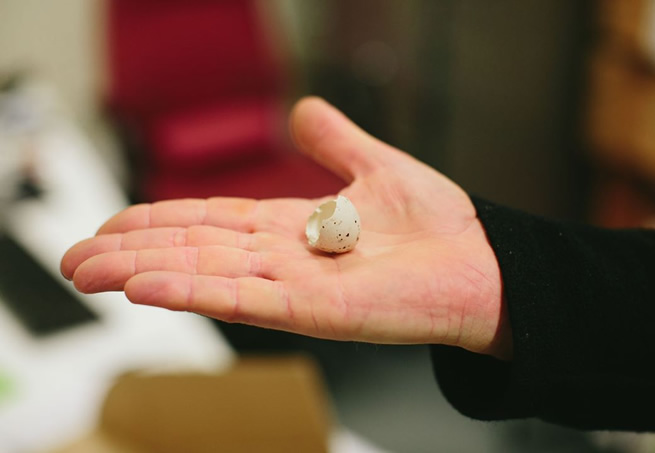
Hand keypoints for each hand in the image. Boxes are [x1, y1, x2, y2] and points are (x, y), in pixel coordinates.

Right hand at [61, 97, 511, 359]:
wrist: (482, 263)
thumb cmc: (437, 227)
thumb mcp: (376, 167)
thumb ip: (335, 142)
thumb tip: (304, 111)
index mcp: (292, 229)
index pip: (211, 223)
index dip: (160, 221)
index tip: (114, 223)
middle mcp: (286, 260)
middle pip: (196, 251)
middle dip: (134, 251)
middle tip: (76, 258)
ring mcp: (297, 287)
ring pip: (208, 276)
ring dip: (147, 273)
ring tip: (93, 273)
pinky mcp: (317, 311)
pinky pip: (247, 300)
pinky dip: (197, 293)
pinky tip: (151, 287)